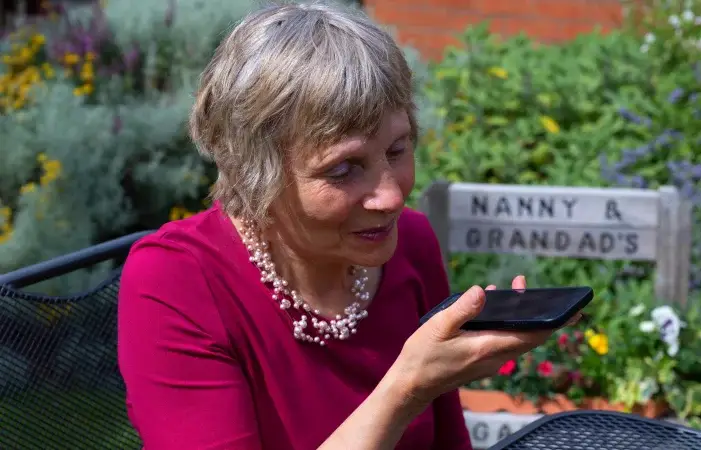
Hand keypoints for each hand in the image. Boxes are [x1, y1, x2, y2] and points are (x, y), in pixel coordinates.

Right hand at [391, 275, 577, 408]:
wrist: (411, 386)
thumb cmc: (423, 357)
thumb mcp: (438, 327)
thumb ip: (463, 309)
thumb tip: (483, 292)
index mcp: (488, 347)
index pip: (532, 335)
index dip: (554, 322)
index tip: (572, 310)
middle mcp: (494, 357)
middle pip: (528, 336)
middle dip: (535, 311)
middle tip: (526, 285)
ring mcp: (489, 362)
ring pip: (516, 338)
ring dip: (518, 316)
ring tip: (510, 290)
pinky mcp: (481, 362)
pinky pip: (503, 341)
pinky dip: (504, 324)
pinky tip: (488, 307)